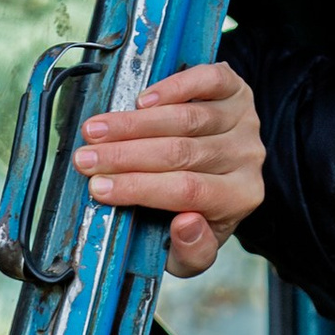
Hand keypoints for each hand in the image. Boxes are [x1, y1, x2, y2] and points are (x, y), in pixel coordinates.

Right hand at [73, 59, 264, 276]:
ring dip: (134, 124)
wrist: (224, 175)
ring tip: (96, 130)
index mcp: (240, 199)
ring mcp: (244, 121)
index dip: (138, 188)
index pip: (187, 192)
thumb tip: (185, 223)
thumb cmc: (198, 213)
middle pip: (182, 153)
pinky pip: (208, 81)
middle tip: (86, 158)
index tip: (98, 188)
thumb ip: (193, 252)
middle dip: (125, 156)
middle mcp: (247, 158)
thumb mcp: (194, 253)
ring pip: (186, 119)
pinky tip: (142, 100)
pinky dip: (173, 87)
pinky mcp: (237, 90)